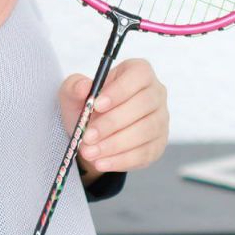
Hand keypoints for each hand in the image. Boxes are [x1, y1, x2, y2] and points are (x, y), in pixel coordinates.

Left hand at [59, 59, 168, 183]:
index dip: (119, 90)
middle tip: (88, 136)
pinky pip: (143, 153)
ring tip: (89, 151)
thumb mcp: (73, 92)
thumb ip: (75, 86)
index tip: (97, 105)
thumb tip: (84, 87)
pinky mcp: (158, 144)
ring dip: (114, 144)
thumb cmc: (87, 105)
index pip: (138, 75)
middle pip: (143, 105)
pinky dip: (120, 160)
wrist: (92, 132)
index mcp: (138, 72)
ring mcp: (160, 120)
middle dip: (112, 123)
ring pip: (144, 132)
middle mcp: (155, 93)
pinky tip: (101, 162)